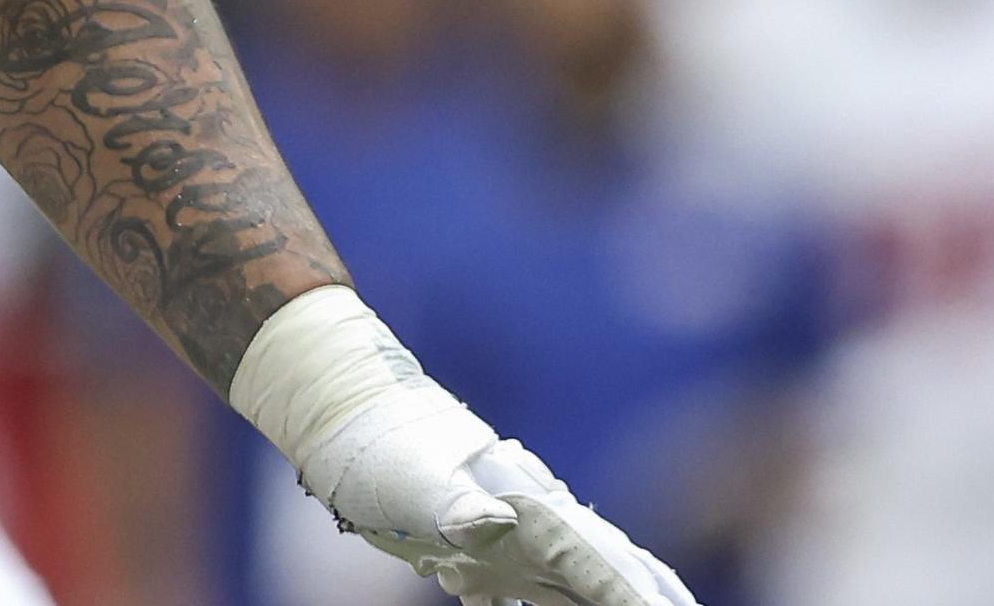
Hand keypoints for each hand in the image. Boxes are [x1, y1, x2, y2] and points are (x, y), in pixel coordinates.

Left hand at [234, 289, 691, 605]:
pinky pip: (540, 573)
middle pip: (610, 562)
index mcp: (527, 506)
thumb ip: (451, 503)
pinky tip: (559, 604)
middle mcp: (532, 514)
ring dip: (616, 591)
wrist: (345, 407)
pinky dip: (568, 593)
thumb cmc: (375, 445)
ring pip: (582, 567)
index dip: (632, 593)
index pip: (596, 562)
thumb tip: (489, 522)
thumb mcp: (407, 480)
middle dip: (648, 591)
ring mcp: (511, 523)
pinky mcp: (483, 534)